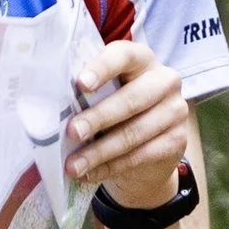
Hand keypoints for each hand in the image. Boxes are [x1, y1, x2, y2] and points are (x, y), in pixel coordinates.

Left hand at [62, 36, 191, 206]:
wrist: (147, 147)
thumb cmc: (115, 110)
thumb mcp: (104, 94)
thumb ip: (87, 92)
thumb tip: (50, 105)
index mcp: (142, 59)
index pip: (124, 55)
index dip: (102, 68)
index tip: (80, 83)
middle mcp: (165, 81)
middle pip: (131, 99)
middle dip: (98, 117)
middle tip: (72, 132)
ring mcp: (175, 111)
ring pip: (134, 133)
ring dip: (99, 152)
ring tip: (73, 165)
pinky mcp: (177, 141)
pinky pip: (140, 156)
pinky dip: (110, 167)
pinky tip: (89, 173)